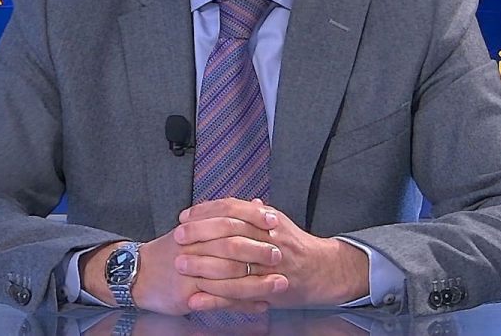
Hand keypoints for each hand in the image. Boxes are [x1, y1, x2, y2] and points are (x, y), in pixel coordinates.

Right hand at [79, 227, 287, 315]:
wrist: (139, 273)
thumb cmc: (171, 250)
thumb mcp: (194, 228)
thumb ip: (226, 216)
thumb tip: (257, 203)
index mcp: (196, 227)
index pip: (228, 215)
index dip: (252, 216)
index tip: (273, 219)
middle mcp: (193, 246)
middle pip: (231, 245)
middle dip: (258, 250)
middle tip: (279, 254)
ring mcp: (191, 271)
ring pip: (230, 276)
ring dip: (259, 281)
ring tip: (280, 283)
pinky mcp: (189, 294)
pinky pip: (222, 301)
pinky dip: (244, 304)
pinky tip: (262, 304)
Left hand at [176, 198, 368, 307]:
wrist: (323, 271)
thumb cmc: (296, 246)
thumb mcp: (279, 223)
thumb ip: (258, 213)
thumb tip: (246, 200)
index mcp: (268, 220)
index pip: (233, 210)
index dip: (206, 212)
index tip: (185, 216)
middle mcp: (268, 240)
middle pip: (229, 233)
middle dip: (200, 234)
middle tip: (177, 237)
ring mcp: (268, 267)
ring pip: (232, 264)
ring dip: (203, 265)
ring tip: (180, 265)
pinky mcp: (267, 291)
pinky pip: (236, 295)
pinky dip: (214, 299)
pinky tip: (195, 300)